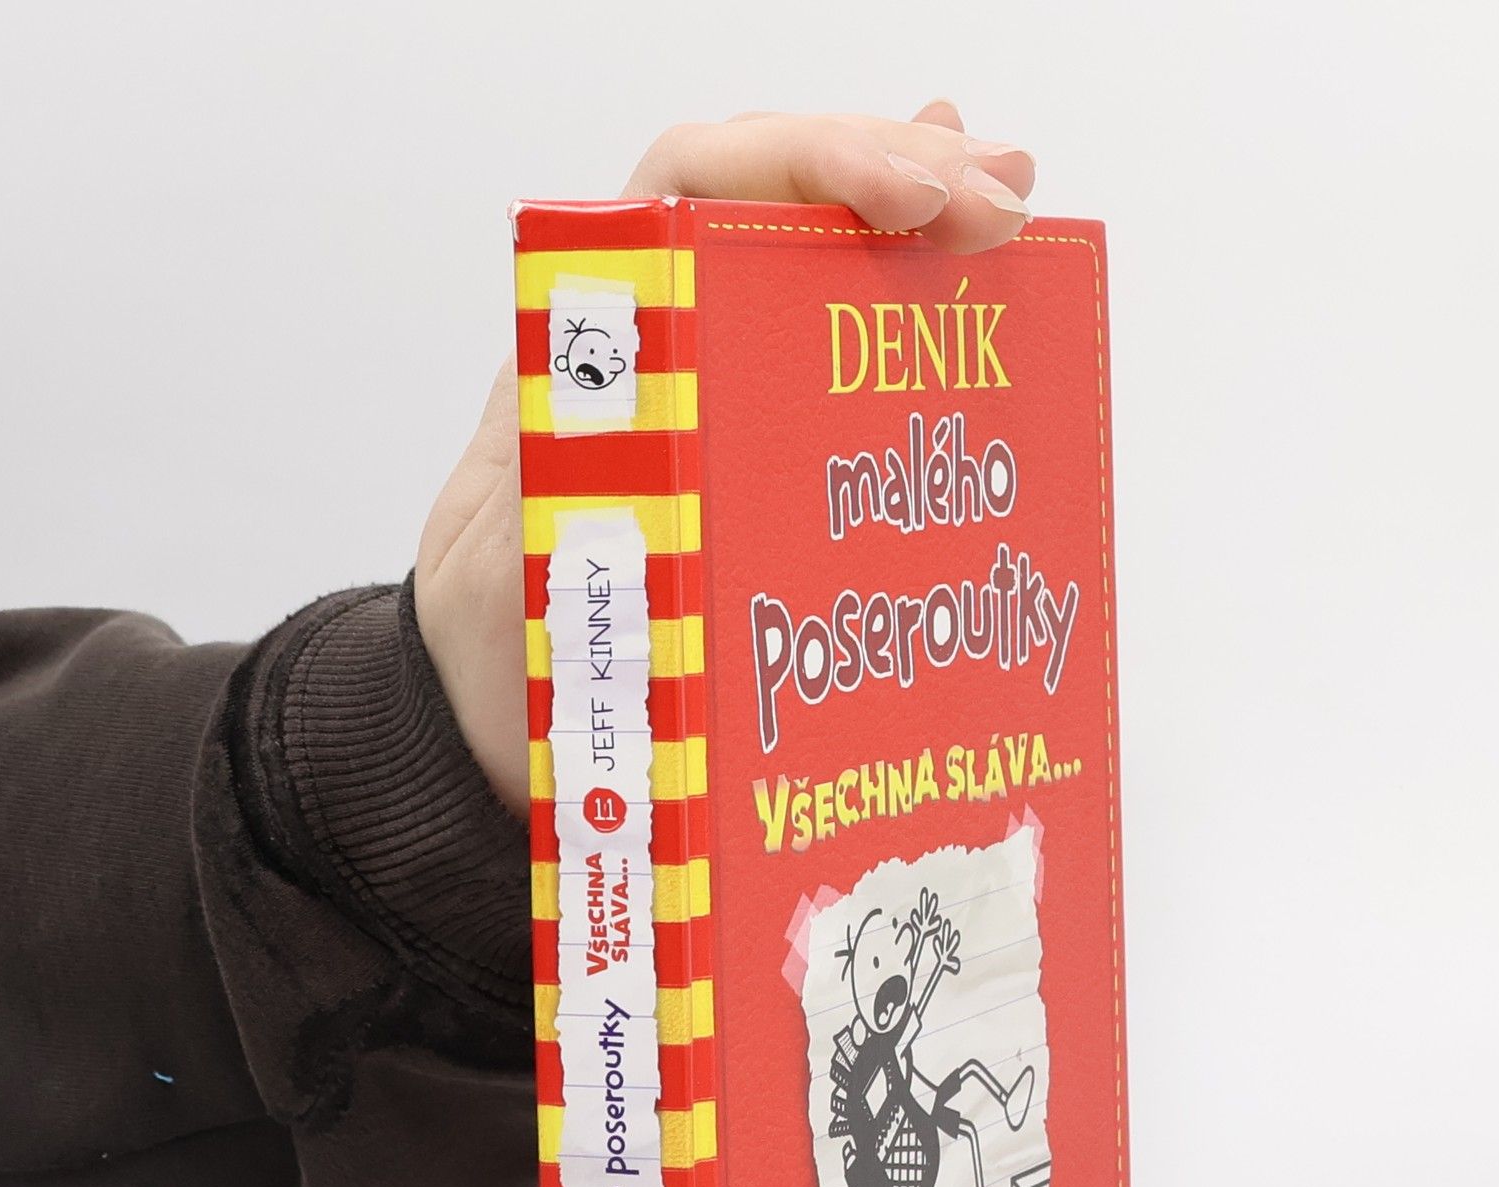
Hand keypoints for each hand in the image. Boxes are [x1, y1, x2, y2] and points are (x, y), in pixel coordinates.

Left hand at [414, 101, 1036, 815]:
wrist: (490, 708)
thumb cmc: (499, 648)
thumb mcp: (519, 587)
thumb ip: (575, 532)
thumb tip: (651, 512)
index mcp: (586, 353)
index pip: (690, 189)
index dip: (805, 166)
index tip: (910, 197)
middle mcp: (646, 343)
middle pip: (769, 199)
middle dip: (890, 169)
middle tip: (1000, 195)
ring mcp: (701, 387)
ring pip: (806, 258)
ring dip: (913, 221)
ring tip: (1008, 201)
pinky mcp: (743, 446)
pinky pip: (828, 353)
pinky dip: (903, 311)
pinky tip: (972, 282)